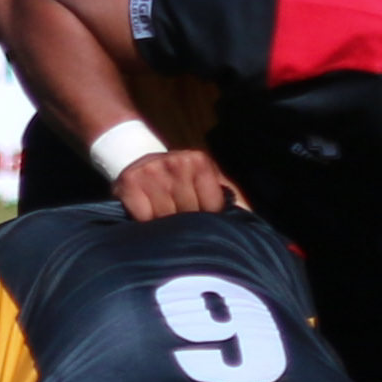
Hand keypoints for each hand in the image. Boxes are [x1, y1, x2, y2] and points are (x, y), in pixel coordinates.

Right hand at [112, 149, 243, 219]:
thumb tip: (253, 224)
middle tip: (178, 216)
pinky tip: (146, 213)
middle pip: (188, 215)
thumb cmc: (180, 177)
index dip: (206, 219)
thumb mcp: (209, 181)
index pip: (212, 208)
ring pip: (165, 219)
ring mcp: (151, 172)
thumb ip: (233, 200)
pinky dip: (145, 222)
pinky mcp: (128, 183)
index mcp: (199, 162)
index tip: (199, 215)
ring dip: (164, 225)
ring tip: (162, 216)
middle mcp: (176, 162)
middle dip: (184, 223)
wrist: (135, 156)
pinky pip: (143, 218)